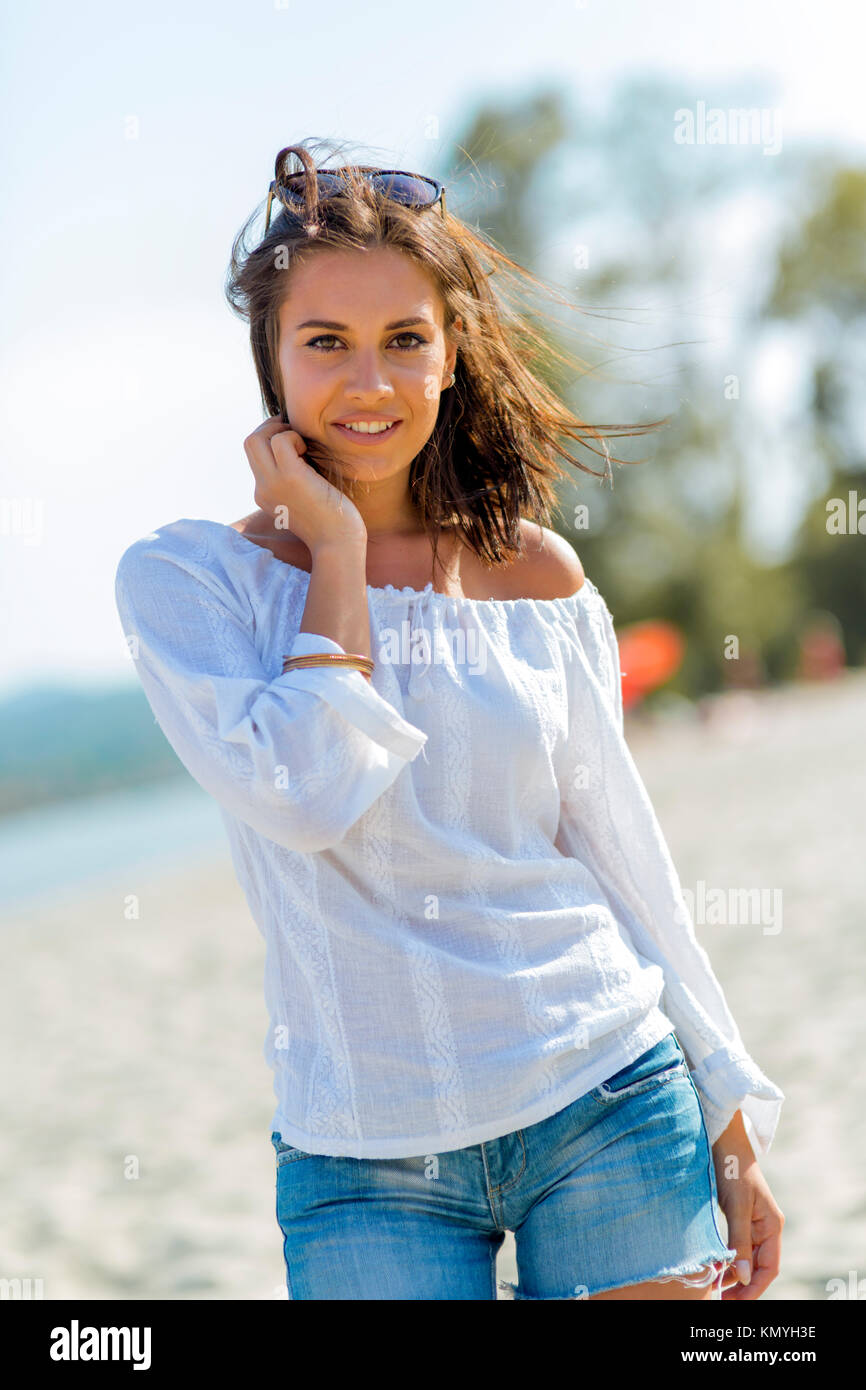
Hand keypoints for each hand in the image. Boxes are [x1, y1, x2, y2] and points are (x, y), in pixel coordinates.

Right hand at [243, 416, 366, 554]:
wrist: (338, 544)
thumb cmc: (332, 522)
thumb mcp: (304, 498)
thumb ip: (295, 479)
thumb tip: (301, 450)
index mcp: (264, 495)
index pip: (255, 456)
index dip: (272, 440)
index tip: (294, 440)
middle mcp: (262, 489)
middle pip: (249, 443)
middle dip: (271, 428)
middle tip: (295, 434)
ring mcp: (272, 483)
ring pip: (256, 438)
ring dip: (281, 431)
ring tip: (303, 445)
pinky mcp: (289, 476)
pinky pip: (280, 440)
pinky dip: (294, 437)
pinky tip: (309, 452)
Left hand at [712, 1110, 784, 1299]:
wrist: (721, 1138)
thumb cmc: (733, 1168)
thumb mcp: (737, 1206)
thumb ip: (741, 1241)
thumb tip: (744, 1277)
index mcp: (771, 1225)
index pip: (769, 1267)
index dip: (754, 1288)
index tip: (735, 1301)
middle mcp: (764, 1226)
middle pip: (758, 1266)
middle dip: (742, 1285)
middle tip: (720, 1298)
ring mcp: (750, 1221)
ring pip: (745, 1257)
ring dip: (732, 1273)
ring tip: (713, 1286)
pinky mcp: (736, 1215)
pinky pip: (735, 1244)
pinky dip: (726, 1258)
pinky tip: (713, 1265)